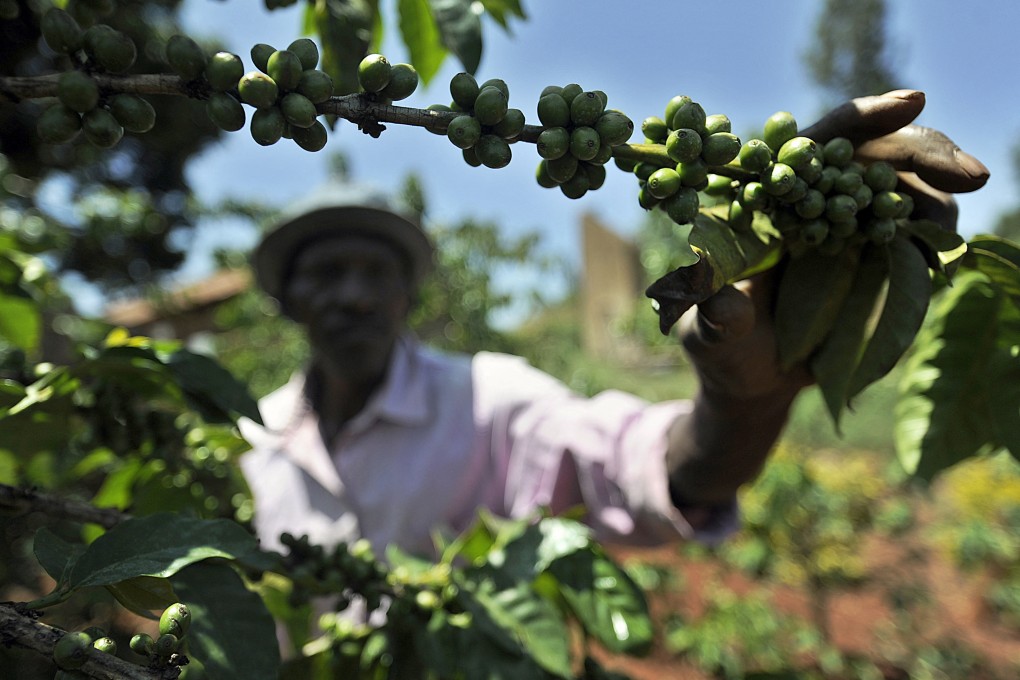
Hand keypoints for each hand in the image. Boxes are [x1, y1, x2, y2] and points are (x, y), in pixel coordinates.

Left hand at [666, 91, 989, 507]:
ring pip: (907, 195)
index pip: (818, 142)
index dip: (864, 119)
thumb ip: (718, 317)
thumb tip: (729, 306)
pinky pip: (916, 244)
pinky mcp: (875, 267)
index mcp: (768, 198)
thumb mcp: (707, 332)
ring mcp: (850, 233)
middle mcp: (813, 205)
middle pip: (876, 158)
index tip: (913, 102)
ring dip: (938, 202)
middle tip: (972, 174)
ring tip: (949, 228)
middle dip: (928, 155)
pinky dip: (935, 244)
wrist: (751, 380)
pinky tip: (944, 253)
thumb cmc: (718, 347)